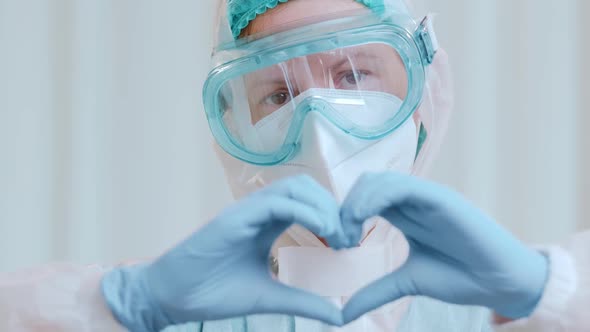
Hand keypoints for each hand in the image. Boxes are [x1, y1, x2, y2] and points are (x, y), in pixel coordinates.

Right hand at [102, 175, 347, 331]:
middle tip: (347, 238)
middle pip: (305, 188)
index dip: (333, 215)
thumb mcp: (269, 296)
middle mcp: (257, 212)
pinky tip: (322, 231)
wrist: (171, 298)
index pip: (307, 202)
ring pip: (293, 187)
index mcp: (266, 224)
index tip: (348, 243)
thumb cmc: (213, 293)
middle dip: (333, 207)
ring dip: (322, 206)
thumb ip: (302, 300)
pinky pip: (274, 202)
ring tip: (337, 234)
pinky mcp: (232, 218)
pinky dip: (303, 211)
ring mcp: (245, 212)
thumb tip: (338, 314)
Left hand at [341, 172, 547, 322]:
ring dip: (356, 202)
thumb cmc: (460, 278)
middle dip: (345, 208)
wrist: (499, 284)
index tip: (339, 244)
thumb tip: (342, 315)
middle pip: (366, 185)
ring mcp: (427, 197)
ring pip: (380, 182)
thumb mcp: (406, 282)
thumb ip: (375, 292)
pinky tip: (363, 218)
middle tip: (341, 240)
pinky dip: (376, 197)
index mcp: (405, 214)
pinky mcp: (441, 198)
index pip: (364, 198)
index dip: (344, 216)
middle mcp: (413, 201)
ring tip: (350, 234)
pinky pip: (402, 187)